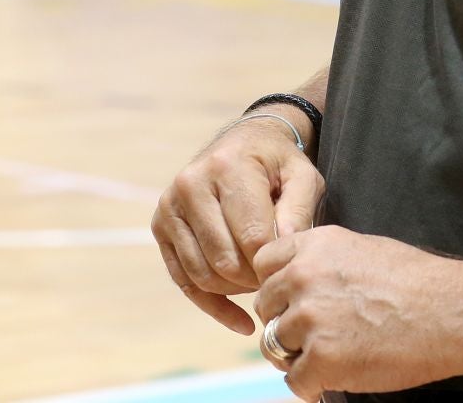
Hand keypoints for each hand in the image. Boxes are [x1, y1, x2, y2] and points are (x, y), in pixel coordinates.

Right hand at [153, 116, 323, 334]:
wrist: (243, 142)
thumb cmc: (277, 163)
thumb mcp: (302, 175)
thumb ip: (299, 210)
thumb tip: (283, 251)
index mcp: (227, 167)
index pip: (251, 236)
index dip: (274, 264)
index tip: (292, 271)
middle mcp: (190, 185)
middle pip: (224, 260)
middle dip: (255, 279)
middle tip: (277, 279)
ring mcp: (170, 206)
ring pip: (202, 274)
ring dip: (235, 291)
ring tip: (261, 285)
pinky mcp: (160, 226)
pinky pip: (184, 280)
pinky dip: (213, 305)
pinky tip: (240, 321)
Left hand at [252, 226, 462, 401]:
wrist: (450, 312)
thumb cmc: (417, 281)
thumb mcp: (363, 248)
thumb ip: (323, 259)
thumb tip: (296, 277)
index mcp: (315, 246)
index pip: (264, 264)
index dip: (277, 285)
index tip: (293, 298)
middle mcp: (304, 277)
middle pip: (265, 306)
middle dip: (285, 320)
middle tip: (316, 332)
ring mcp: (311, 319)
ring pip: (274, 345)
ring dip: (296, 354)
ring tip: (329, 354)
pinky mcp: (322, 359)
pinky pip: (294, 380)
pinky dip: (312, 383)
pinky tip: (335, 375)